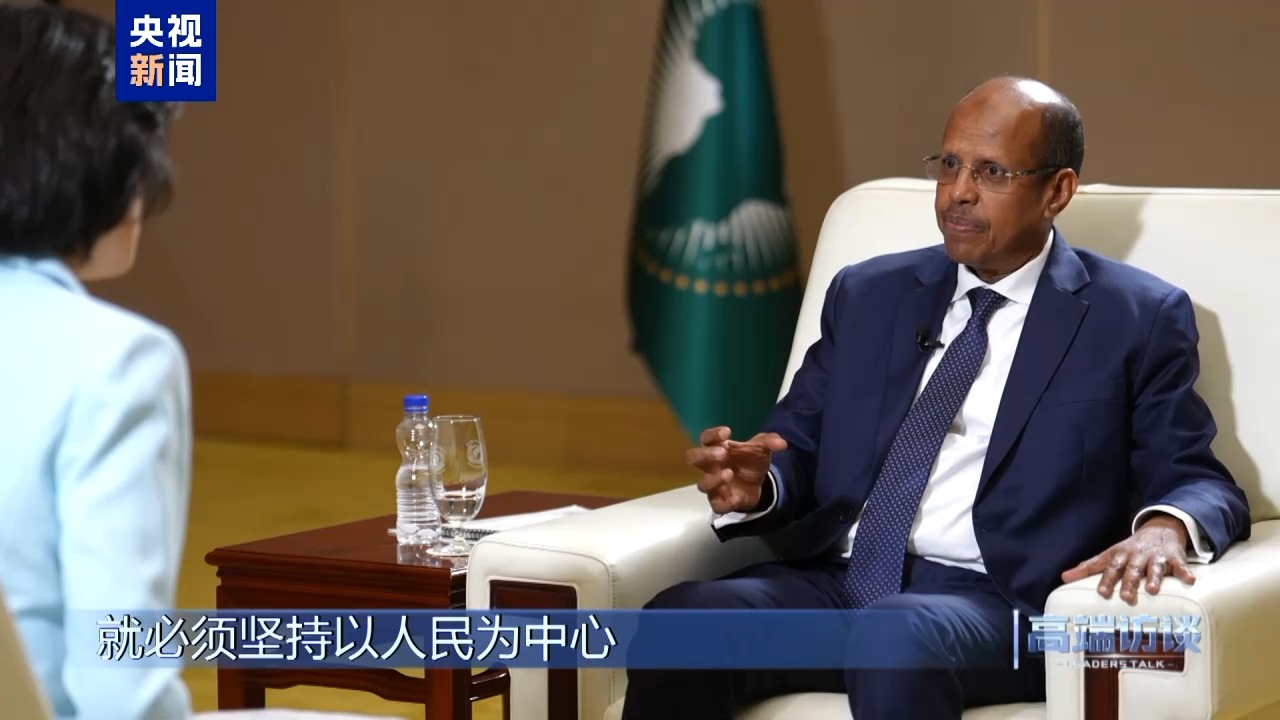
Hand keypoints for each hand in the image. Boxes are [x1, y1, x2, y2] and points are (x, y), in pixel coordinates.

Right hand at [687, 426, 786, 514]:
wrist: (759, 485)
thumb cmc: (751, 462)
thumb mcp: (762, 449)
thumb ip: (770, 442)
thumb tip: (782, 443)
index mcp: (717, 449)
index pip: (706, 438)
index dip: (712, 434)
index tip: (727, 432)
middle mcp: (711, 466)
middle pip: (693, 458)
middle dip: (705, 455)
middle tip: (722, 453)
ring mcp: (715, 486)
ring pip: (703, 484)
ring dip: (714, 479)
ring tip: (729, 473)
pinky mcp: (722, 502)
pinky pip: (717, 505)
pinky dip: (724, 503)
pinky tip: (734, 497)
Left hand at [1060, 513, 1194, 603]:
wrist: (1159, 530)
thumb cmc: (1130, 549)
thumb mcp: (1109, 555)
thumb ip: (1088, 567)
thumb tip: (1063, 578)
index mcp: (1120, 556)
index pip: (1111, 568)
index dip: (1107, 580)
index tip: (1102, 592)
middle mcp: (1137, 556)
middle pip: (1132, 569)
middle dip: (1129, 582)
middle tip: (1126, 597)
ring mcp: (1156, 557)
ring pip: (1155, 568)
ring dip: (1154, 578)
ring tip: (1152, 590)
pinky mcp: (1174, 558)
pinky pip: (1180, 565)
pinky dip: (1184, 572)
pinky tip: (1189, 580)